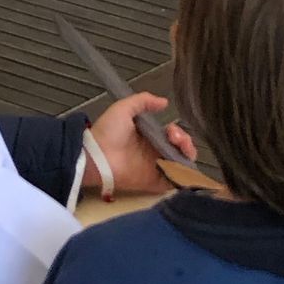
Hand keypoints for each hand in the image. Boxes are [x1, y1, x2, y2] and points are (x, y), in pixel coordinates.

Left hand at [83, 93, 197, 195]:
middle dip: (186, 142)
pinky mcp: (154, 183)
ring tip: (181, 149)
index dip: (178, 132)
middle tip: (177, 139)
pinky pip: (174, 182)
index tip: (171, 129)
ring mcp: (155, 169)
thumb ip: (143, 101)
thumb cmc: (108, 131)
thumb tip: (165, 102)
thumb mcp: (124, 108)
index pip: (172, 135)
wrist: (96, 155)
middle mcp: (154, 153)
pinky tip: (183, 166)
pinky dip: (183, 177)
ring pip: (181, 164)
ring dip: (187, 155)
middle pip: (180, 150)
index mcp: (149, 137)